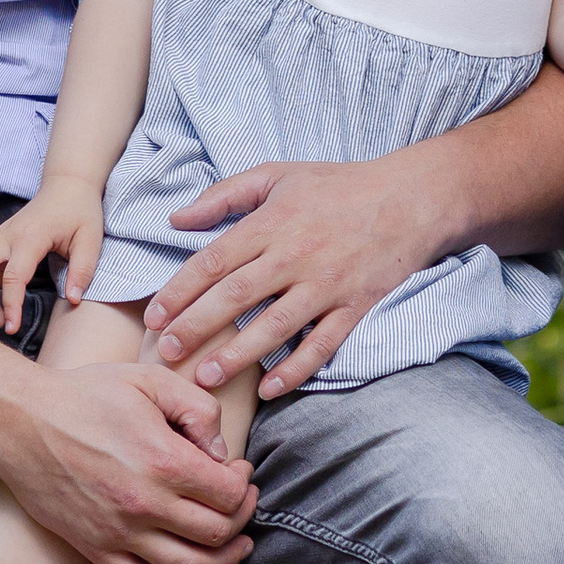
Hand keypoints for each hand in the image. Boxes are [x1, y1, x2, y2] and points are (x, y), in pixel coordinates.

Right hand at [0, 178, 103, 329]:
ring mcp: (3, 236)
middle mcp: (10, 235)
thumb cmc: (79, 209)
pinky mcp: (2, 241)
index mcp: (31, 236)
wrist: (69, 183)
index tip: (12, 326)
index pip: (14, 275)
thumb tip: (72, 299)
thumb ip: (82, 270)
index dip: (11, 303)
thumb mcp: (90, 238)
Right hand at [0, 357, 257, 563]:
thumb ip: (197, 407)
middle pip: (216, 532)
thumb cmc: (88, 394)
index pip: (227, 492)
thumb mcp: (150, 378)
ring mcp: (120, 533)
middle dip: (241, 519)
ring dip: (223, 561)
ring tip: (239, 546)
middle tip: (244, 502)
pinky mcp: (98, 551)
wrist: (23, 423)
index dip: (243, 484)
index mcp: (163, 459)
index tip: (240, 471)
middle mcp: (145, 504)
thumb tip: (221, 450)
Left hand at [144, 153, 445, 397]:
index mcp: (272, 222)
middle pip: (236, 297)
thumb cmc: (337, 186)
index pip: (214, 261)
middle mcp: (296, 255)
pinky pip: (321, 345)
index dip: (180, 291)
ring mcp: (326, 284)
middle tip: (167, 354)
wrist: (409, 198)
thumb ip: (224, 195)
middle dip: (196, 328)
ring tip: (205, 377)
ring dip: (237, 355)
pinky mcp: (353, 306)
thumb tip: (177, 219)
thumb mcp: (278, 175)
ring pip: (274, 327)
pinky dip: (295, 369)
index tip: (154, 317)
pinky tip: (269, 388)